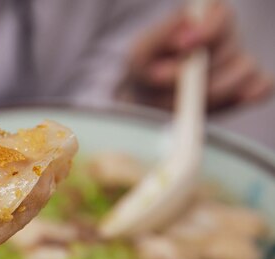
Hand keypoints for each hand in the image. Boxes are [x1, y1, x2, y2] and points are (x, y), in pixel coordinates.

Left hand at [119, 1, 272, 111]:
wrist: (147, 101)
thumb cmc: (144, 70)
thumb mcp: (138, 54)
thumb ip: (158, 41)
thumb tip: (184, 46)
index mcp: (203, 18)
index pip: (220, 14)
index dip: (206, 30)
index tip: (183, 45)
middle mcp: (226, 36)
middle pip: (230, 47)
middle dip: (203, 69)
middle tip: (179, 83)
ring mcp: (238, 61)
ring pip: (245, 70)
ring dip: (217, 88)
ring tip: (190, 98)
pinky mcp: (245, 87)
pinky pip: (262, 87)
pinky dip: (250, 94)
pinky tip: (239, 98)